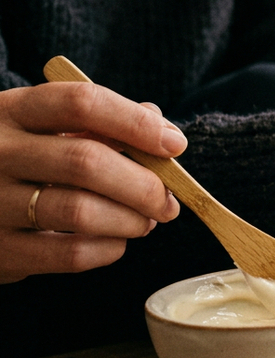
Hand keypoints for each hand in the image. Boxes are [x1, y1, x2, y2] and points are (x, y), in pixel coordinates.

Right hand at [0, 82, 183, 282]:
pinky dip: (109, 249)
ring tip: (146, 221)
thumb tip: (159, 125)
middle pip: (87, 162)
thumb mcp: (41, 128)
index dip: (137, 123)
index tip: (175, 144)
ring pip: (81, 211)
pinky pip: (70, 253)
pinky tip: (115, 242)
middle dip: (145, 185)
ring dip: (132, 220)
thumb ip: (98, 123)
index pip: (81, 103)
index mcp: (10, 111)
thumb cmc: (15, 160)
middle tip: (169, 201)